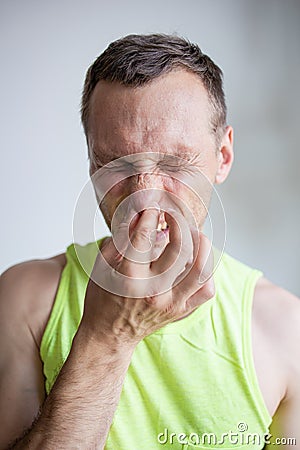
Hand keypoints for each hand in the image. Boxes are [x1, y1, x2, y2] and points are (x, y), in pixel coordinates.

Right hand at [80, 206, 214, 347]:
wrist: (110, 335)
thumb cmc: (103, 298)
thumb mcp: (102, 265)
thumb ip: (121, 239)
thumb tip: (142, 216)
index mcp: (130, 278)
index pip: (145, 237)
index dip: (151, 215)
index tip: (153, 206)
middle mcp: (154, 290)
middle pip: (179, 249)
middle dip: (180, 223)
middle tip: (174, 214)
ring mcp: (171, 303)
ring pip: (200, 268)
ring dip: (200, 243)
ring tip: (193, 233)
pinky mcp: (181, 311)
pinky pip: (206, 289)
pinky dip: (206, 270)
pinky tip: (197, 259)